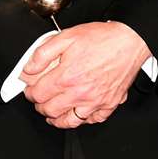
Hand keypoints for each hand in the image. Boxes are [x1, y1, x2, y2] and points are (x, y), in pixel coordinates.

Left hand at [21, 21, 148, 127]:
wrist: (129, 40)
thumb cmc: (101, 38)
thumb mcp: (65, 37)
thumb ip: (42, 54)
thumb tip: (28, 69)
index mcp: (67, 77)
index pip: (38, 94)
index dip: (30, 93)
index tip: (30, 89)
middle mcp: (80, 93)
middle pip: (50, 110)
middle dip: (40, 106)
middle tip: (39, 100)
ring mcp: (96, 101)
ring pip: (70, 121)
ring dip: (57, 119)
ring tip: (52, 113)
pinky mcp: (109, 104)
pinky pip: (93, 120)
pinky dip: (83, 119)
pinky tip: (78, 113)